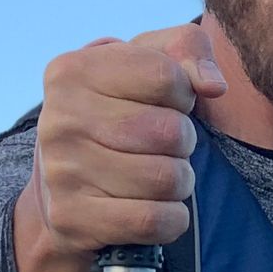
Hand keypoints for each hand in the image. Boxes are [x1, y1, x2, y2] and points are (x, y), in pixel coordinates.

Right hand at [12, 24, 227, 271]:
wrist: (62, 192)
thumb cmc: (117, 117)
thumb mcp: (146, 67)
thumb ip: (186, 50)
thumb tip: (213, 84)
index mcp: (72, 71)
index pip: (165, 76)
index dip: (183, 94)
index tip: (165, 105)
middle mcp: (59, 119)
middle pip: (170, 132)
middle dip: (183, 144)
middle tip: (163, 148)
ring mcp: (61, 172)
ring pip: (167, 179)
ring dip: (179, 183)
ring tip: (158, 178)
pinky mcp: (72, 220)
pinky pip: (154, 221)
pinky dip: (172, 220)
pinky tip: (157, 210)